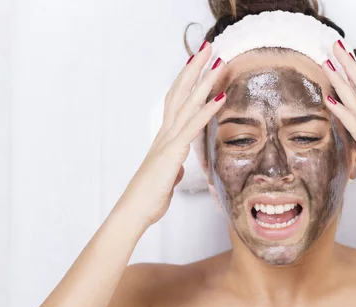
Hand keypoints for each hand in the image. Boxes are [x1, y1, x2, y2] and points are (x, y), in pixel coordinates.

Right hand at [115, 43, 226, 229]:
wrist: (135, 211)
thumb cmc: (149, 197)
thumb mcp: (167, 178)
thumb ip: (174, 167)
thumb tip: (179, 167)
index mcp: (165, 138)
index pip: (177, 101)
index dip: (187, 81)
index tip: (198, 63)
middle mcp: (165, 133)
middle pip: (180, 92)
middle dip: (195, 67)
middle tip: (208, 46)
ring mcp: (168, 140)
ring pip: (187, 102)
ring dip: (204, 80)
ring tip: (218, 60)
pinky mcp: (172, 152)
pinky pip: (192, 126)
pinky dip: (207, 110)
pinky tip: (221, 96)